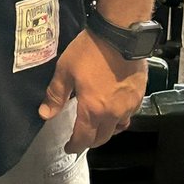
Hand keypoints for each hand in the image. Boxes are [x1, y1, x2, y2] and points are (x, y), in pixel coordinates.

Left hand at [38, 30, 147, 152]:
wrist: (119, 36)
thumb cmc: (90, 51)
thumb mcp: (65, 69)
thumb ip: (56, 94)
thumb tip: (45, 114)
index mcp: (93, 109)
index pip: (84, 138)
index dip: (75, 145)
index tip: (69, 147)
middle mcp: (113, 113)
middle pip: (102, 138)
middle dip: (90, 141)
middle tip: (81, 138)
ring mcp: (128, 106)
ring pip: (118, 128)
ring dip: (106, 131)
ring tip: (97, 125)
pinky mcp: (138, 96)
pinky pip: (128, 115)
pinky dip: (119, 117)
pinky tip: (113, 108)